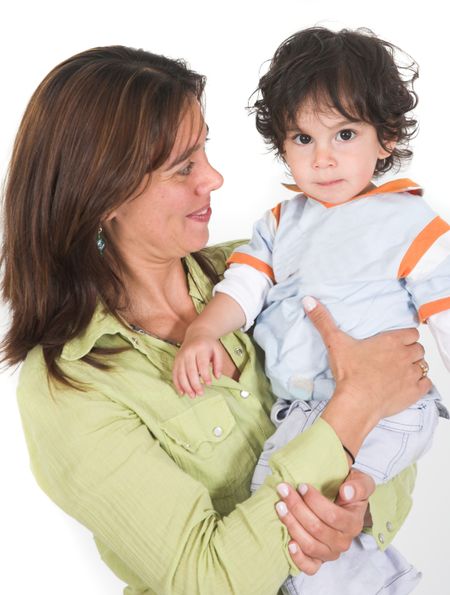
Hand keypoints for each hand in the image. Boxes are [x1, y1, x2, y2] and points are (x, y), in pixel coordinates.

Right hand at [173, 331, 222, 397]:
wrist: (197, 334)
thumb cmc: (208, 345)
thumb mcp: (218, 351)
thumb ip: (219, 364)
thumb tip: (217, 377)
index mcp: (200, 349)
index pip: (201, 364)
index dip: (205, 375)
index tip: (209, 384)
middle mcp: (188, 352)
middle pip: (190, 370)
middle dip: (194, 384)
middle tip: (200, 393)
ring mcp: (180, 357)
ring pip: (181, 374)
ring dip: (186, 386)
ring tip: (192, 396)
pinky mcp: (176, 361)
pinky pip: (175, 374)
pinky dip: (177, 384)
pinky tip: (182, 392)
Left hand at [275, 469, 374, 574]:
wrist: (344, 502)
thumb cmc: (349, 491)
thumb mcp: (360, 482)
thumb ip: (359, 486)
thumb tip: (346, 492)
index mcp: (353, 523)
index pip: (332, 516)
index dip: (314, 501)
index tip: (301, 486)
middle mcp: (343, 541)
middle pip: (317, 529)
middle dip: (297, 507)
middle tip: (284, 490)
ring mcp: (330, 553)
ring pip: (310, 545)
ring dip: (292, 525)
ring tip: (280, 506)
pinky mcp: (319, 560)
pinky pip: (310, 567)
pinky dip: (298, 558)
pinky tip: (289, 543)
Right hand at [303, 297, 430, 421]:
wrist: (356, 403)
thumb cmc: (349, 373)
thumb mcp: (334, 342)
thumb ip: (323, 320)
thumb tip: (309, 301)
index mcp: (391, 341)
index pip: (411, 333)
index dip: (404, 338)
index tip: (395, 343)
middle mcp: (405, 356)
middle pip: (418, 349)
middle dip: (409, 352)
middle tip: (395, 358)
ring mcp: (411, 375)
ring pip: (423, 366)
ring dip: (414, 368)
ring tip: (399, 372)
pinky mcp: (414, 392)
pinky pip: (427, 384)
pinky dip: (420, 384)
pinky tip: (407, 385)